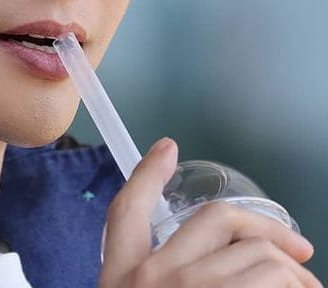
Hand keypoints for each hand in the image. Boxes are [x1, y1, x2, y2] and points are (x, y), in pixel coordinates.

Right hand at [99, 138, 321, 287]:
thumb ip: (155, 273)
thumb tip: (214, 254)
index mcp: (123, 276)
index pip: (125, 210)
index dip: (146, 173)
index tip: (166, 148)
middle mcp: (154, 278)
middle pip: (217, 221)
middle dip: (268, 231)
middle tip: (300, 250)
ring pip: (261, 256)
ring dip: (295, 273)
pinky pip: (276, 281)